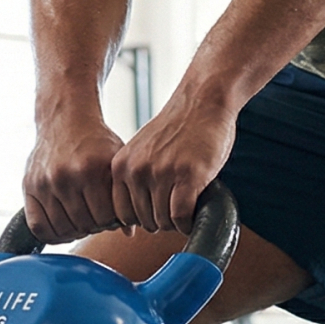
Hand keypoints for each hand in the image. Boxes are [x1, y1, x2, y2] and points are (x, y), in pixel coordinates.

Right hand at [24, 111, 123, 242]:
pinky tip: (63, 226)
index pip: (105, 219)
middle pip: (84, 225)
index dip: (111, 223)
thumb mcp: (115, 161)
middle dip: (94, 226)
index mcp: (92, 170)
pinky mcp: (29, 186)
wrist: (65, 118)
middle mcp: (66, 176)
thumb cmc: (95, 143)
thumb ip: (123, 194)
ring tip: (81, 220)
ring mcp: (45, 182)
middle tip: (96, 218)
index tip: (111, 216)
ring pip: (62, 229)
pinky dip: (52, 233)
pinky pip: (38, 226)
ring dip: (75, 231)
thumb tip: (129, 233)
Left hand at [112, 95, 237, 233]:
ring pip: (163, 221)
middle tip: (177, 209)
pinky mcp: (188, 176)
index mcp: (121, 166)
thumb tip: (131, 223)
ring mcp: (162, 173)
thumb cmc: (178, 129)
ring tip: (187, 208)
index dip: (142, 219)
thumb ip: (134, 178)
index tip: (157, 213)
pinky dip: (189, 222)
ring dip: (177, 222)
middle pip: (144, 221)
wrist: (203, 100)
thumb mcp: (143, 151)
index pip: (122, 215)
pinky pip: (181, 216)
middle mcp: (136, 170)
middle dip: (161, 221)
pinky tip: (196, 213)